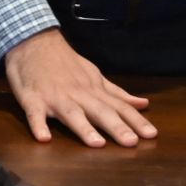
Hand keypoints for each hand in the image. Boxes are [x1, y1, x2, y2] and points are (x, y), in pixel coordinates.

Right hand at [3, 29, 157, 147]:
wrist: (34, 42)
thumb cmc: (65, 63)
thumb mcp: (95, 75)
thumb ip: (117, 93)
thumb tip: (143, 104)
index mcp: (94, 90)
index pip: (120, 107)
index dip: (136, 121)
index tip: (152, 134)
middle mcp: (78, 94)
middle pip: (100, 111)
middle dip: (117, 127)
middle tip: (132, 142)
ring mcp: (55, 97)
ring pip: (72, 113)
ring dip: (84, 128)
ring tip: (96, 143)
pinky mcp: (33, 99)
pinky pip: (35, 114)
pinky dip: (39, 125)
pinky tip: (44, 138)